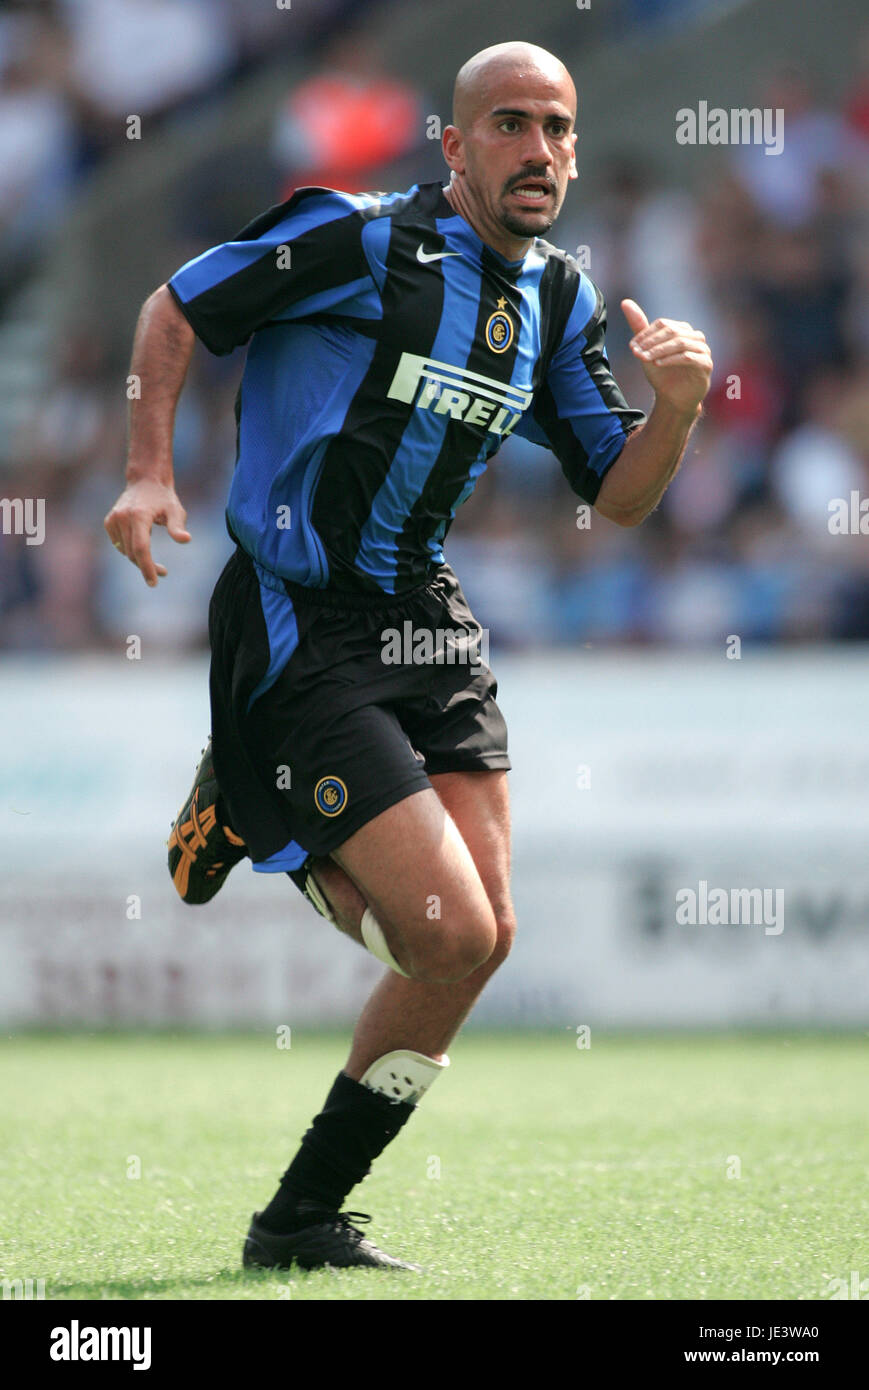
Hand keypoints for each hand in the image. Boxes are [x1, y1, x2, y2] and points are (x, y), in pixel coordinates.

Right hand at [103, 478, 190, 586]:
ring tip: (155, 561)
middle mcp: (122, 517)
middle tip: (163, 572)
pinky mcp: (109, 521)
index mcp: (138, 516)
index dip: (147, 567)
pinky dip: (129, 549)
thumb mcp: (176, 510)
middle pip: (133, 553)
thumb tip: (186, 540)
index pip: (141, 548)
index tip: (154, 582)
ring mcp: (113, 519)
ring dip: (139, 559)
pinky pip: (119, 544)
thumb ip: (178, 526)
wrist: (145, 480)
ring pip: (125, 551)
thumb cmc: (164, 497)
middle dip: (147, 566)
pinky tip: (141, 542)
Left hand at [622, 299, 711, 417]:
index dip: (646, 334)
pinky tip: (658, 364)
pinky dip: (671, 359)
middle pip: (672, 332)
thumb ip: (639, 327)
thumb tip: (625, 302)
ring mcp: (702, 349)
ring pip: (680, 343)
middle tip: (636, 353)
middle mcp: (695, 336)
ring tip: (645, 359)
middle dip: (652, 342)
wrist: (673, 398)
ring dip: (659, 351)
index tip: (632, 347)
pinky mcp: (705, 364)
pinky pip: (688, 357)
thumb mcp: (647, 349)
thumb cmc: (662, 372)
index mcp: (682, 329)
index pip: (663, 324)